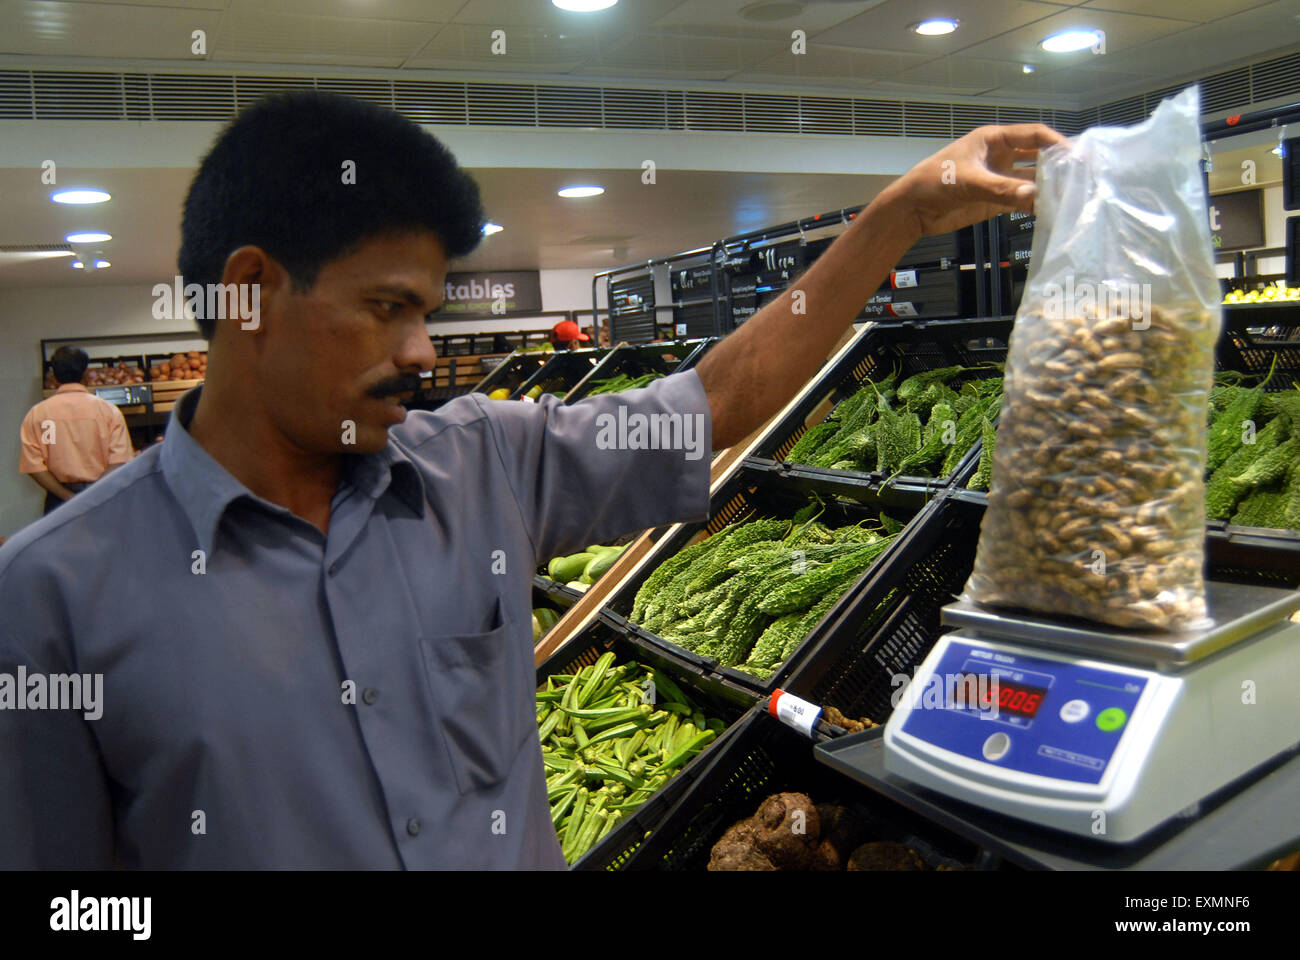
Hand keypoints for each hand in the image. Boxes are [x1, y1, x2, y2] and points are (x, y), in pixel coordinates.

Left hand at [883, 123, 1068, 237]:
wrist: (912, 209)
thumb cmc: (933, 182)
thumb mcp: (968, 182)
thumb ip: (1000, 189)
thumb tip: (1033, 195)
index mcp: (994, 140)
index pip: (1034, 135)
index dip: (1056, 142)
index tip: (1076, 155)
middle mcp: (1001, 156)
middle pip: (1039, 156)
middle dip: (1058, 165)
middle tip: (1082, 176)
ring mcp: (1000, 178)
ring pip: (1032, 180)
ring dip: (1049, 188)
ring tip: (1072, 196)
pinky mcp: (996, 200)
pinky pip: (1022, 200)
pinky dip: (1035, 205)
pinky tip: (1051, 212)